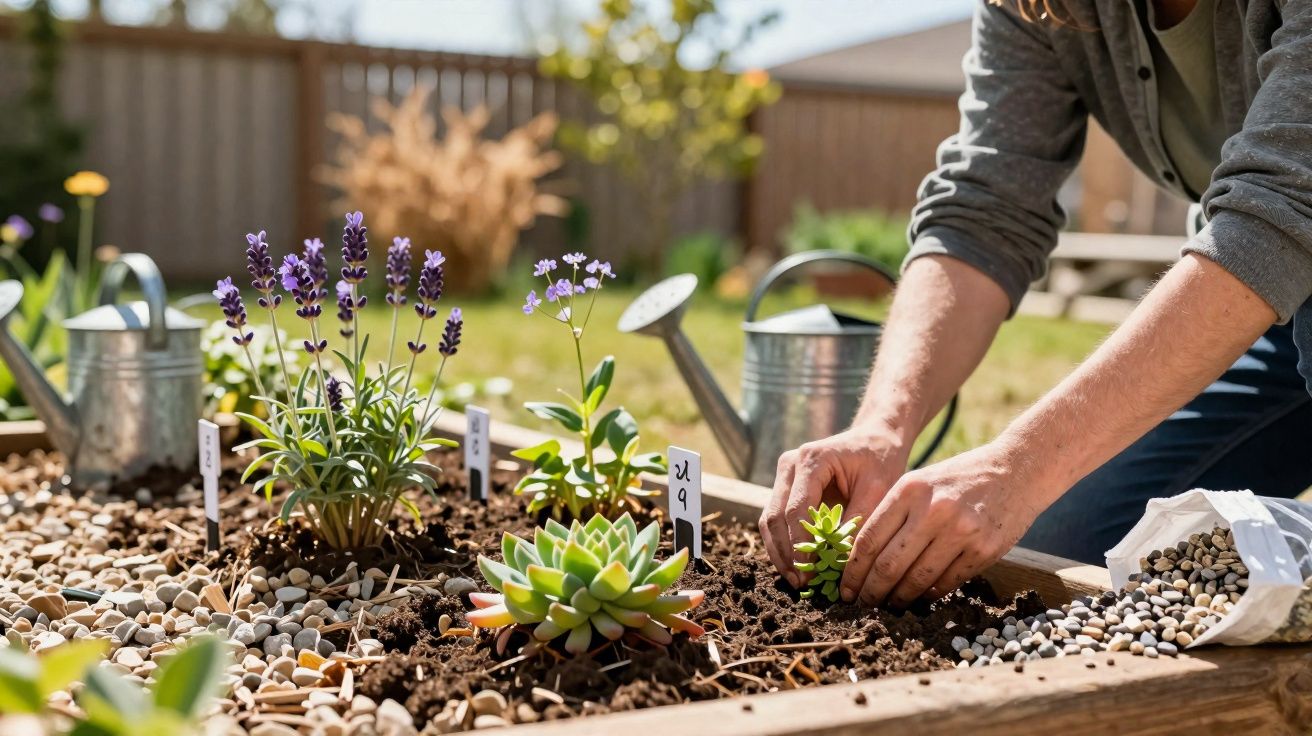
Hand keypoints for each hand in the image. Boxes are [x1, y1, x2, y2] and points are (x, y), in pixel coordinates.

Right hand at [759, 425, 909, 587]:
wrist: (875, 438)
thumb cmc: (880, 460)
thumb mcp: (878, 490)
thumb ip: (857, 522)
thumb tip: (840, 563)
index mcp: (811, 459)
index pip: (797, 509)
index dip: (801, 544)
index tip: (810, 573)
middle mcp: (790, 465)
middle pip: (776, 516)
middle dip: (787, 554)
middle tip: (802, 583)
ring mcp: (784, 475)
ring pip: (770, 520)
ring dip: (781, 553)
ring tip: (798, 581)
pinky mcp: (786, 487)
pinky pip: (777, 520)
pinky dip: (784, 544)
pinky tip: (798, 567)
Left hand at [839, 442, 1045, 607]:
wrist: (1015, 470)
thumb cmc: (959, 479)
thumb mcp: (920, 482)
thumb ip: (893, 513)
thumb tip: (862, 559)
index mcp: (909, 489)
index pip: (869, 539)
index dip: (853, 570)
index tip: (845, 588)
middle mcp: (933, 509)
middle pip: (889, 564)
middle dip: (871, 591)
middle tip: (861, 604)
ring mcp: (960, 530)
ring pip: (917, 578)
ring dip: (898, 598)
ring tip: (889, 605)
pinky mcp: (983, 549)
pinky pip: (946, 582)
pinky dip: (929, 594)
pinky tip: (920, 597)